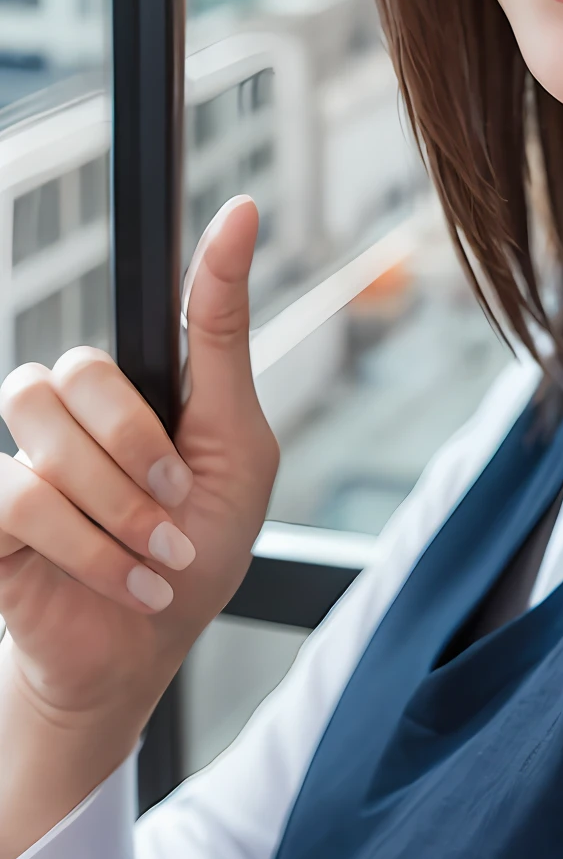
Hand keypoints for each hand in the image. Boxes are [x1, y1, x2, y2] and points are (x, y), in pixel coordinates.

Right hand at [0, 199, 278, 817]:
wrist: (148, 646)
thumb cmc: (196, 545)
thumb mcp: (235, 442)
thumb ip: (220, 334)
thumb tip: (241, 213)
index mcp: (133, 386)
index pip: (144, 307)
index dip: (194, 266)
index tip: (245, 212)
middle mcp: (69, 411)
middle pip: (78, 370)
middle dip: (139, 446)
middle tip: (177, 503)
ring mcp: (22, 458)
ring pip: (40, 425)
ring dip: (115, 500)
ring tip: (155, 550)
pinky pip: (17, 496)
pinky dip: (87, 545)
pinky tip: (126, 578)